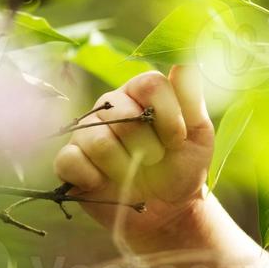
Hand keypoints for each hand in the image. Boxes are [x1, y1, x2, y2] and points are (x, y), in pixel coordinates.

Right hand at [53, 64, 215, 250]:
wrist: (168, 210)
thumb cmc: (184, 166)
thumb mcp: (199, 133)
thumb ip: (191, 97)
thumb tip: (186, 58)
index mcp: (140, 92)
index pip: (149, 84)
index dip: (168, 116)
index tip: (178, 140)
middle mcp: (109, 105)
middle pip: (121, 114)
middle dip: (147, 147)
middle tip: (155, 160)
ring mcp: (85, 131)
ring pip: (98, 141)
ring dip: (124, 167)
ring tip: (133, 173)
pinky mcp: (69, 161)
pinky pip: (70, 162)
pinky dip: (94, 179)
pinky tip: (106, 184)